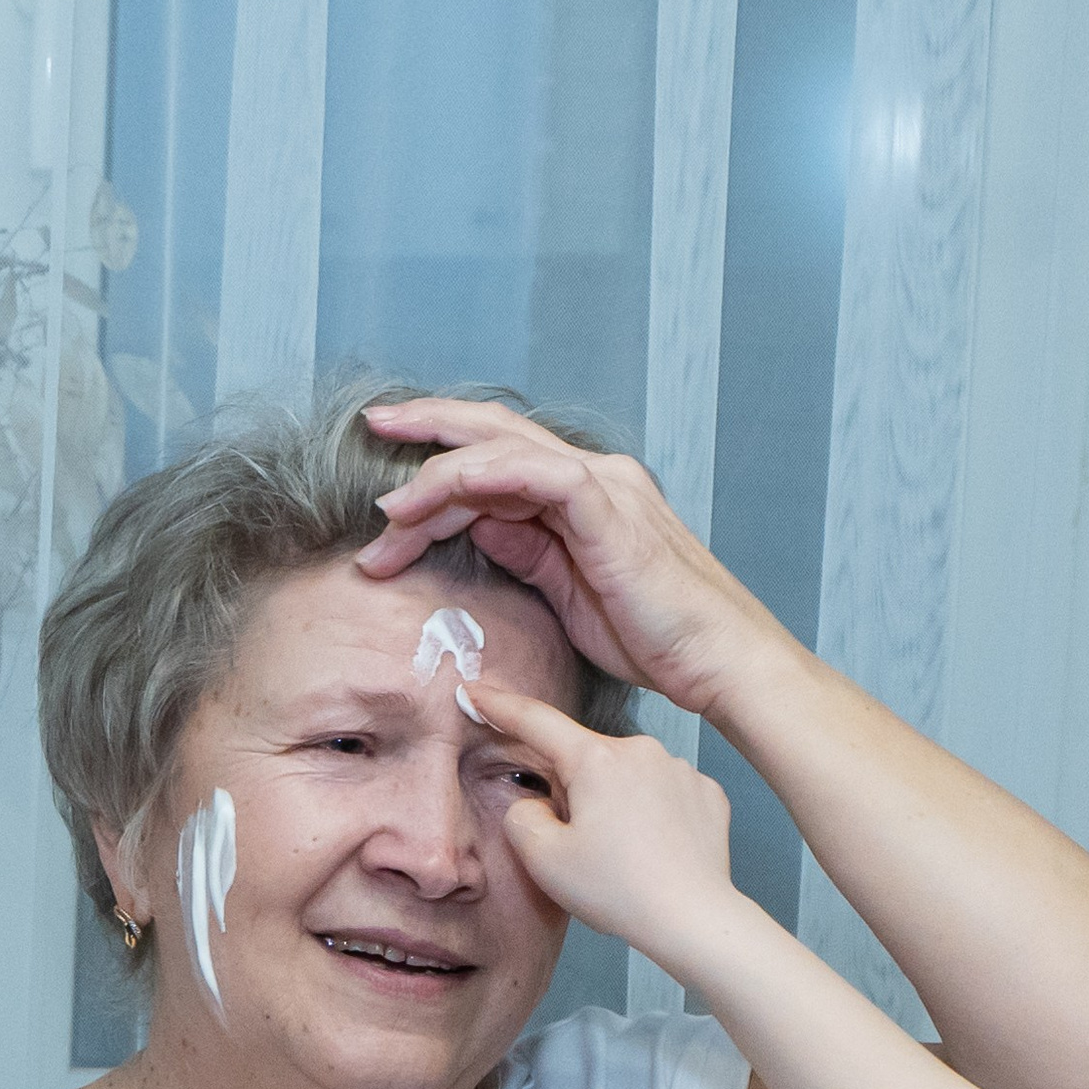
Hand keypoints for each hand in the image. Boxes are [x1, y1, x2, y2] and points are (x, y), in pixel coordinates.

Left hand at [357, 398, 791, 721]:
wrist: (718, 661)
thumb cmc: (658, 642)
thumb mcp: (570, 597)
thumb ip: (527, 556)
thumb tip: (478, 532)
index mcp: (584, 496)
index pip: (500, 460)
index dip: (440, 465)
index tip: (389, 491)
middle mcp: (592, 476)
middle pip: (493, 431)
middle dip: (426, 428)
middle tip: (370, 427)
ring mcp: (601, 485)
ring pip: (499, 448)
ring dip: (434, 475)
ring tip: (387, 511)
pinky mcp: (606, 506)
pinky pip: (529, 470)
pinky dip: (473, 476)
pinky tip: (432, 497)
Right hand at [472, 684, 744, 978]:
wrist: (693, 920)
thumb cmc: (619, 891)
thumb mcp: (543, 859)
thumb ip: (522, 816)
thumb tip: (536, 803)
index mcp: (595, 759)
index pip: (536, 721)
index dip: (499, 706)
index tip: (475, 692)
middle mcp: (641, 749)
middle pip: (587, 760)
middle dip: (575, 792)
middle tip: (582, 845)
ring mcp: (680, 769)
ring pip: (628, 777)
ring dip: (616, 804)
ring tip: (625, 856)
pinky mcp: (708, 793)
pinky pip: (665, 793)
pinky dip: (654, 815)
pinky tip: (656, 850)